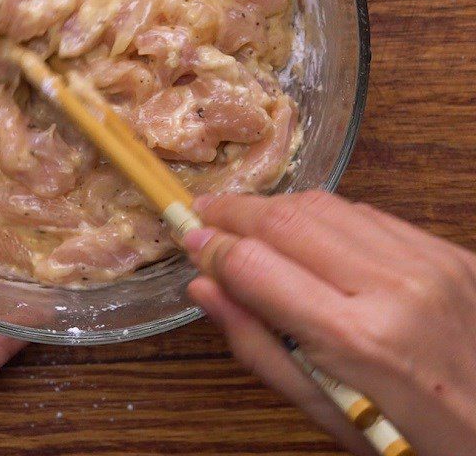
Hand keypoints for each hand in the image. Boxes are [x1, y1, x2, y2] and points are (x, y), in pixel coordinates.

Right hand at [185, 190, 475, 455]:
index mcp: (356, 340)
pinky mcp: (449, 250)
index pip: (257, 266)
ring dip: (276, 207)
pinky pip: (368, 214)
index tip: (188, 237)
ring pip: (325, 204)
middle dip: (234, 210)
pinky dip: (326, 216)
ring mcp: (428, 261)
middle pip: (286, 219)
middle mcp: (393, 286)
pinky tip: (309, 233)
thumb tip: (203, 288)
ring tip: (249, 220)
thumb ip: (258, 347)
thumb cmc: (411, 441)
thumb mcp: (326, 414)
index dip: (213, 247)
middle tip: (205, 212)